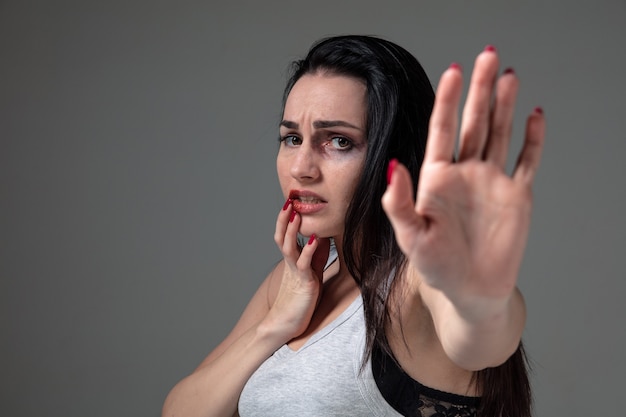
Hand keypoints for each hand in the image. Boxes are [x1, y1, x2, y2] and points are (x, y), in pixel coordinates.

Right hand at [264, 200, 329, 340]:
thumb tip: (321, 236)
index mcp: (292, 260)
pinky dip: (308, 250)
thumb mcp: (310, 273)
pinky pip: (304, 264)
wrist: (284, 325)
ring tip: (295, 212)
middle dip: (285, 217)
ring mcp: (295, 272)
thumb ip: (315, 255)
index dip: (287, 218)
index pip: (286, 234)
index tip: (291, 200)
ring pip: (288, 246)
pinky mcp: (304, 283)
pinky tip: (313, 239)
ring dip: (291, 228)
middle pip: (282, 235)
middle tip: (288, 198)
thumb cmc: (299, 301)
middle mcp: (290, 263)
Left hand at [382, 47, 544, 306]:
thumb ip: (400, 203)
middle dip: (480, 90)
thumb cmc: (436, 267)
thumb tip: (393, 166)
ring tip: (508, 75)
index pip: (442, 131)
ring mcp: (491, 182)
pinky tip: (534, 115)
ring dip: (504, 106)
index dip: (448, 101)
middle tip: (487, 56)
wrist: (470, 291)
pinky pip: (526, 161)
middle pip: (473, 123)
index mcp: (436, 179)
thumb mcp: (411, 237)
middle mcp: (464, 173)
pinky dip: (532, 140)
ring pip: (498, 134)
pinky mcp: (516, 196)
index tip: (453, 71)